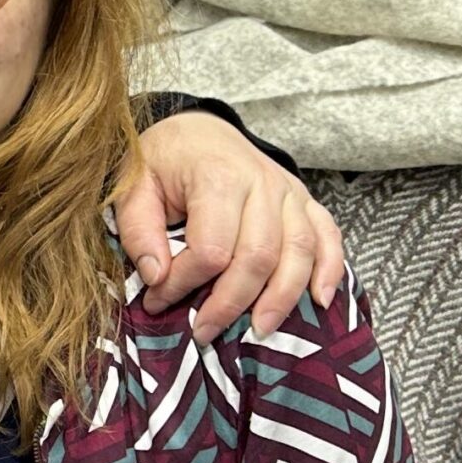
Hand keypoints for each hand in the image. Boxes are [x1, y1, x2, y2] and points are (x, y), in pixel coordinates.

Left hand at [116, 114, 344, 344]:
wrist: (195, 130)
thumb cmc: (161, 163)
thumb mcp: (132, 189)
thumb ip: (137, 232)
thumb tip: (156, 276)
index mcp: (217, 177)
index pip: (210, 249)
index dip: (184, 284)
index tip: (156, 300)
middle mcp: (262, 182)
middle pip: (259, 256)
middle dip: (231, 303)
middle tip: (203, 332)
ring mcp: (289, 191)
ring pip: (299, 252)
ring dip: (281, 298)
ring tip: (258, 330)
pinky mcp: (304, 200)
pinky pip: (327, 236)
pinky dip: (329, 269)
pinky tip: (319, 300)